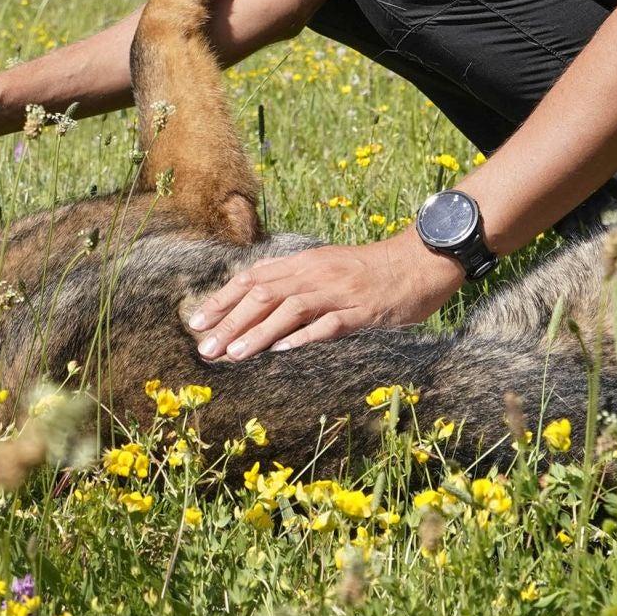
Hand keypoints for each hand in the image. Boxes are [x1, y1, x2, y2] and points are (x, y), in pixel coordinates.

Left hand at [188, 229, 459, 357]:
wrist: (420, 261)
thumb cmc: (372, 272)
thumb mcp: (329, 271)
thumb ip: (298, 286)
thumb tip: (259, 311)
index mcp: (305, 262)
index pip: (253, 278)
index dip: (222, 299)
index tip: (197, 322)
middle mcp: (316, 273)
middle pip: (264, 294)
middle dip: (229, 321)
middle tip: (205, 348)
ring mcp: (338, 291)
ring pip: (289, 309)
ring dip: (257, 332)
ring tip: (232, 354)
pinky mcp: (361, 309)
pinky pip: (328, 323)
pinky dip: (302, 336)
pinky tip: (282, 351)